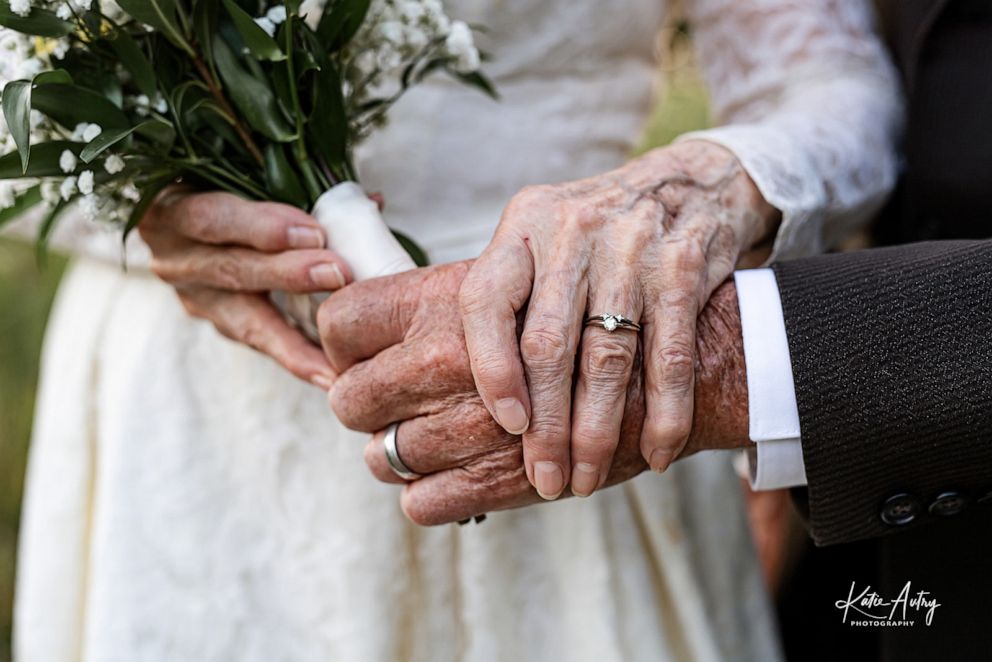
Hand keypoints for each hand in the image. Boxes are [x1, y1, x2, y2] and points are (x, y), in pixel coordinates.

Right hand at [140, 189, 352, 385]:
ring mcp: (192, 294)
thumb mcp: (247, 170)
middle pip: (232, 270)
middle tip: (338, 274)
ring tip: (335, 358)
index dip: (261, 227)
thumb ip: (298, 183)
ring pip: (243, 319)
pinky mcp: (214, 320)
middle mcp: (174, 255)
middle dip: (288, 275)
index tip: (313, 232)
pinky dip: (294, 355)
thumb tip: (371, 202)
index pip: (212, 218)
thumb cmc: (229, 177)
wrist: (191, 212)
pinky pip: (257, 340)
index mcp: (172, 205)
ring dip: (293, 337)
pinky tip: (328, 374)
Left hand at [459, 140, 777, 499]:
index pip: (487, 300)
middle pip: (548, 343)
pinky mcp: (682, 268)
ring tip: (588, 478)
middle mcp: (571, 231)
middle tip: (546, 478)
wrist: (690, 185)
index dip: (491, 369)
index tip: (507, 424)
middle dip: (547, 424)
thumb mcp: (542, 239)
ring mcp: (630, 247)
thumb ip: (511, 299)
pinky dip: (664, 412)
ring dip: (599, 429)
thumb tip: (468, 398)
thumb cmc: (599, 232)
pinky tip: (656, 452)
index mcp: (524, 226)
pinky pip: (669, 356)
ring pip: (607, 357)